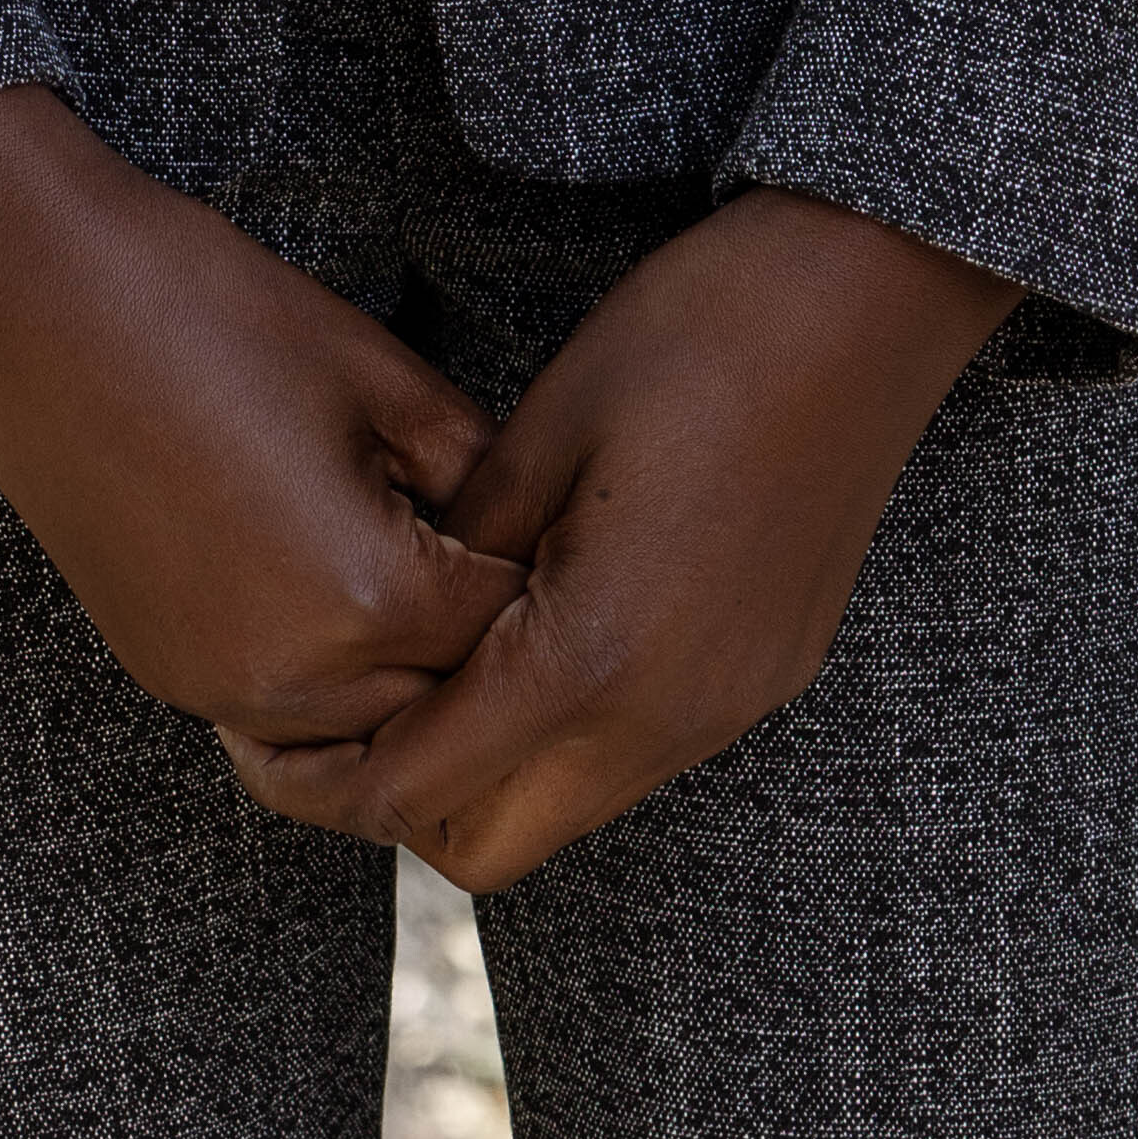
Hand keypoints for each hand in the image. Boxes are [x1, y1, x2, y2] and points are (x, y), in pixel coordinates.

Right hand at [0, 87, 520, 748]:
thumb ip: (473, 464)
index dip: (541, 576)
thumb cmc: (205, 310)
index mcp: (364, 596)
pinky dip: (330, 687)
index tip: (563, 530)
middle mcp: (292, 675)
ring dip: (408, 681)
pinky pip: (280, 719)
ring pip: (360, 737)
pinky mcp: (165, 670)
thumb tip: (516, 518)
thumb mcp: (376, 371)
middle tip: (509, 561)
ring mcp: (216, 684)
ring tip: (434, 585)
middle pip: (441, 709)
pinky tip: (344, 598)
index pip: (503, 632)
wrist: (33, 301)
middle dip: (484, 645)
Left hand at [219, 189, 1018, 888]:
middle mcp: (668, 715)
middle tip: (347, 693)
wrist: (874, 291)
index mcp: (594, 655)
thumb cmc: (699, 329)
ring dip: (489, 760)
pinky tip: (538, 619)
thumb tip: (391, 611)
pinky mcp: (763, 676)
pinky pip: (636, 753)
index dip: (325, 780)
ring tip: (434, 647)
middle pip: (488, 847)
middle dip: (401, 797)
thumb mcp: (545, 424)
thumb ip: (461, 547)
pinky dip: (566, 726)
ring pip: (568, 807)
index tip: (263, 729)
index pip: (420, 793)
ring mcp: (727, 706)